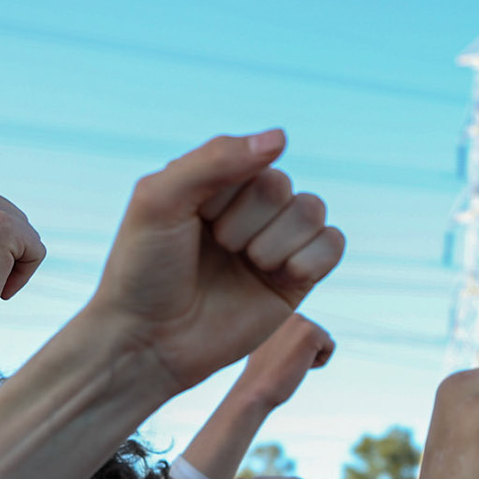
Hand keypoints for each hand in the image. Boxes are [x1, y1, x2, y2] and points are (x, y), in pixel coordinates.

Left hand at [88, 131, 345, 394]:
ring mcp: (276, 244)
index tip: (193, 221)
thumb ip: (216, 159)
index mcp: (217, 182)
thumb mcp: (160, 199)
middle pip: (285, 187)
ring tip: (246, 265)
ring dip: (276, 241)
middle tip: (217, 248)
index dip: (227, 193)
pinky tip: (279, 276)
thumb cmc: (144, 269)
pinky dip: (311, 258)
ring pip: (312, 211)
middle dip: (248, 221)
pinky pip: (334, 245)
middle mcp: (250, 209)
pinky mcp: (298, 280)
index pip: (254, 160)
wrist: (150, 341)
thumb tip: (282, 137)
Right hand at [231, 314, 335, 412]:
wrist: (255, 389)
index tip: (278, 359)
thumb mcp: (269, 346)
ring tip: (290, 363)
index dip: (296, 352)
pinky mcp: (311, 332)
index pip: (305, 333)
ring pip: (324, 340)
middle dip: (306, 353)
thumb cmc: (262, 374)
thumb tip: (296, 334)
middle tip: (285, 362)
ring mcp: (299, 320)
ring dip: (311, 357)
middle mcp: (289, 312)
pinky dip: (320, 362)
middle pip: (318, 334)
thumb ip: (283, 335)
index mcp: (279, 314)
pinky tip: (299, 365)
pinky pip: (330, 347)